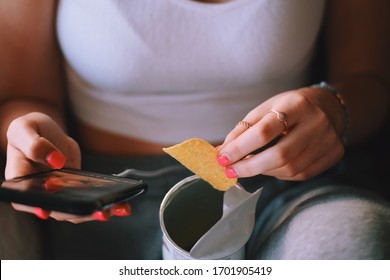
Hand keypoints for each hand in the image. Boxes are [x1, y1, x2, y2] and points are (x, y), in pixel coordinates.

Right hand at [5, 112, 130, 222]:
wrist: (47, 132)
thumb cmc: (30, 130)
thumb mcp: (25, 129)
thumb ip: (34, 144)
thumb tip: (56, 160)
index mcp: (21, 179)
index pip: (25, 199)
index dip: (35, 207)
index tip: (47, 212)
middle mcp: (40, 192)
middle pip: (58, 209)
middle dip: (79, 213)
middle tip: (100, 212)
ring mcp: (60, 193)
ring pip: (76, 209)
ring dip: (96, 212)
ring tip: (117, 209)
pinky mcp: (76, 189)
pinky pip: (89, 199)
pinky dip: (106, 203)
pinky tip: (122, 204)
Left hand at [217, 88, 345, 180]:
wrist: (325, 107)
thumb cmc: (286, 108)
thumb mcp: (263, 110)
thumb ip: (242, 131)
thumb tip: (222, 153)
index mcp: (296, 105)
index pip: (265, 131)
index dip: (240, 148)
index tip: (222, 159)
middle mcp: (317, 122)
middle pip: (279, 155)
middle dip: (249, 167)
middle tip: (230, 171)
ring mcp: (328, 140)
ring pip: (289, 168)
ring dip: (262, 171)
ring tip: (249, 167)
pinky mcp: (333, 154)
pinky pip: (300, 174)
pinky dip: (278, 174)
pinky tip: (269, 167)